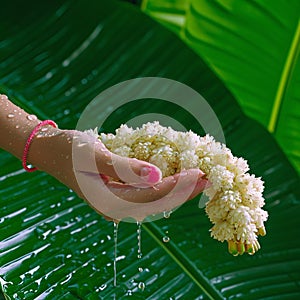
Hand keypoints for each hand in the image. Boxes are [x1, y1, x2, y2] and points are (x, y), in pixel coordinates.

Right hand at [30, 127, 207, 220]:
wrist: (51, 150)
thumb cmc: (69, 150)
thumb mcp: (95, 156)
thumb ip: (125, 168)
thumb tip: (157, 177)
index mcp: (109, 201)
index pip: (152, 196)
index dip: (178, 185)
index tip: (200, 174)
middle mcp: (116, 206)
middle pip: (157, 202)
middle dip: (184, 191)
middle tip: (208, 178)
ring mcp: (117, 201)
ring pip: (154, 200)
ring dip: (177, 190)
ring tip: (197, 179)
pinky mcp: (118, 193)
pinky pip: (147, 193)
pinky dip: (164, 186)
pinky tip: (175, 178)